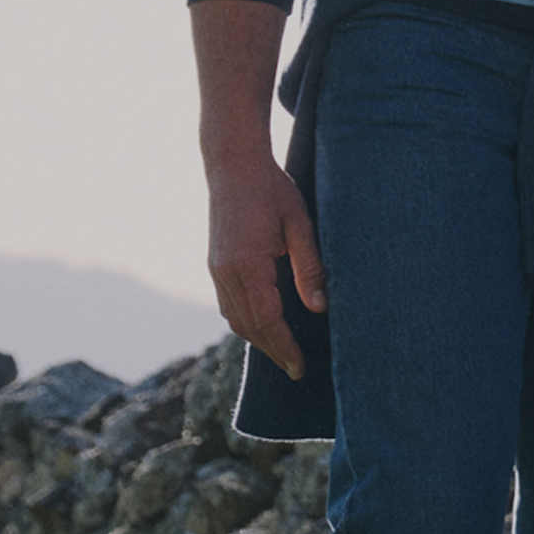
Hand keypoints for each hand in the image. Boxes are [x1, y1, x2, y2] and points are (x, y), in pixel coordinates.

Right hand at [205, 149, 326, 378]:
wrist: (233, 164)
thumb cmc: (272, 190)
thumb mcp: (299, 225)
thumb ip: (309, 268)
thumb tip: (318, 308)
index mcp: (247, 264)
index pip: (266, 320)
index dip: (284, 347)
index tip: (300, 367)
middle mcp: (225, 272)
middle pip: (248, 326)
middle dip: (272, 351)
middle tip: (296, 369)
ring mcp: (216, 269)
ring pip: (234, 319)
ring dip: (258, 339)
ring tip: (283, 353)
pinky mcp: (215, 264)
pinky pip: (228, 305)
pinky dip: (246, 322)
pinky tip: (264, 325)